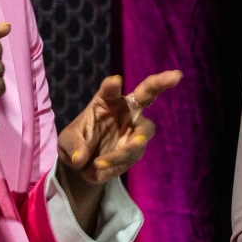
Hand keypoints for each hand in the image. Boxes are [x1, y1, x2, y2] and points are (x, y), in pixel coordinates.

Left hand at [56, 70, 181, 231]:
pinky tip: (100, 165)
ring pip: (144, 131)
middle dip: (161, 83)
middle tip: (176, 75)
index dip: (112, 85)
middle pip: (147, 94)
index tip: (114, 82)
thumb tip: (81, 158)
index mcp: (106, 101)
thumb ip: (72, 146)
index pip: (110, 90)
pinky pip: (133, 153)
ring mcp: (134, 130)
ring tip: (112, 155)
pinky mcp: (136, 149)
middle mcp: (126, 111)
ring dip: (133, 142)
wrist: (85, 166)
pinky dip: (116, 160)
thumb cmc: (76, 144)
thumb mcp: (66, 143)